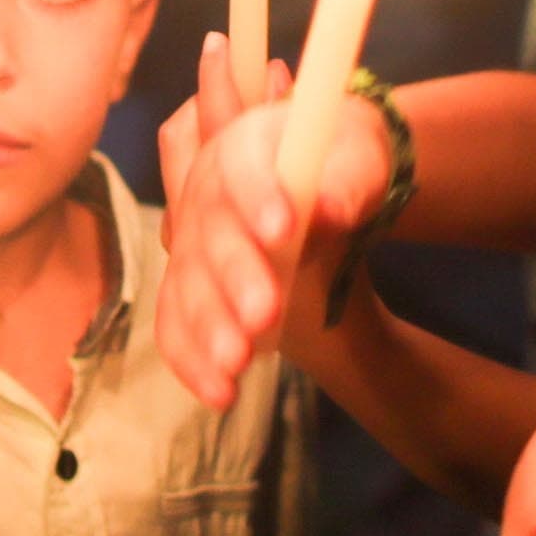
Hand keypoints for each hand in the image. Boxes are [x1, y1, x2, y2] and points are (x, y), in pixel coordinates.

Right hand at [154, 36, 387, 406]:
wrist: (332, 202)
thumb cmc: (347, 167)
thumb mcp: (362, 163)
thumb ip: (348, 182)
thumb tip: (329, 210)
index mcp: (244, 143)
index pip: (239, 164)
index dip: (256, 194)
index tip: (286, 228)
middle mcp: (204, 189)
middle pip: (208, 232)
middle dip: (234, 275)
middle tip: (265, 312)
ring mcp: (190, 242)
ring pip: (185, 285)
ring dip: (208, 326)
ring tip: (239, 363)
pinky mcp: (186, 287)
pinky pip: (173, 324)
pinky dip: (192, 360)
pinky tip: (221, 392)